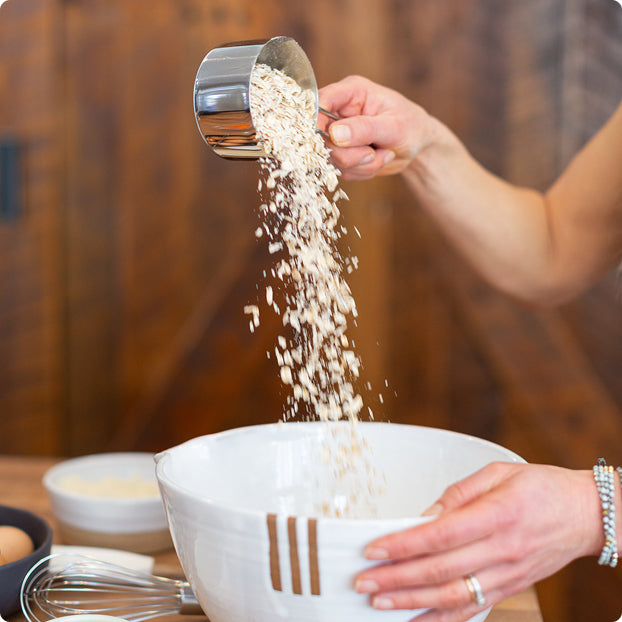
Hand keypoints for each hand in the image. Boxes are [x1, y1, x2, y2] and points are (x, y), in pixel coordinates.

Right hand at [318, 75, 440, 179]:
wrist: (418, 146)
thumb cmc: (412, 126)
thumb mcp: (393, 126)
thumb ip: (364, 129)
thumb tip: (335, 133)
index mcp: (350, 92)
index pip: (319, 102)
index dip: (317, 122)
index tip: (332, 140)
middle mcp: (339, 112)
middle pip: (321, 137)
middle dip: (349, 153)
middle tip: (372, 153)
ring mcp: (338, 135)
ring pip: (332, 158)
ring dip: (359, 164)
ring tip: (381, 154)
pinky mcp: (340, 154)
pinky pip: (341, 171)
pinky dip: (361, 171)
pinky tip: (376, 160)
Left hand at [354, 462, 604, 621]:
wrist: (587, 514)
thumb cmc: (542, 487)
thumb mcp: (498, 473)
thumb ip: (458, 493)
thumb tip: (423, 514)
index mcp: (497, 515)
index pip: (441, 535)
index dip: (404, 544)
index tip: (374, 548)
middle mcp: (502, 550)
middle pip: (441, 570)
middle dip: (397, 578)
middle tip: (364, 580)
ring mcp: (508, 575)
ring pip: (454, 597)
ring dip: (413, 603)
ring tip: (380, 602)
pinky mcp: (512, 588)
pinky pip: (474, 609)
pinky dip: (443, 619)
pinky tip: (417, 620)